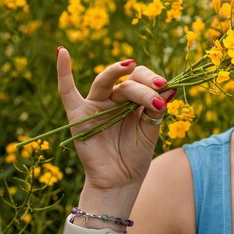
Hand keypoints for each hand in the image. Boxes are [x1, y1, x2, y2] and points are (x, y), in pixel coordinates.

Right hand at [57, 47, 174, 193]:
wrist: (121, 180)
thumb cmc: (136, 155)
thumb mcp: (151, 129)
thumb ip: (156, 109)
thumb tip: (170, 88)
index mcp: (133, 100)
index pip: (142, 80)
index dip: (154, 81)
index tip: (167, 88)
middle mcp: (114, 98)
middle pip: (128, 82)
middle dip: (144, 86)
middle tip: (158, 90)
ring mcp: (95, 104)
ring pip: (105, 82)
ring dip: (117, 71)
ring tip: (130, 65)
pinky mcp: (78, 115)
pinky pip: (67, 91)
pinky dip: (63, 71)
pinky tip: (63, 53)